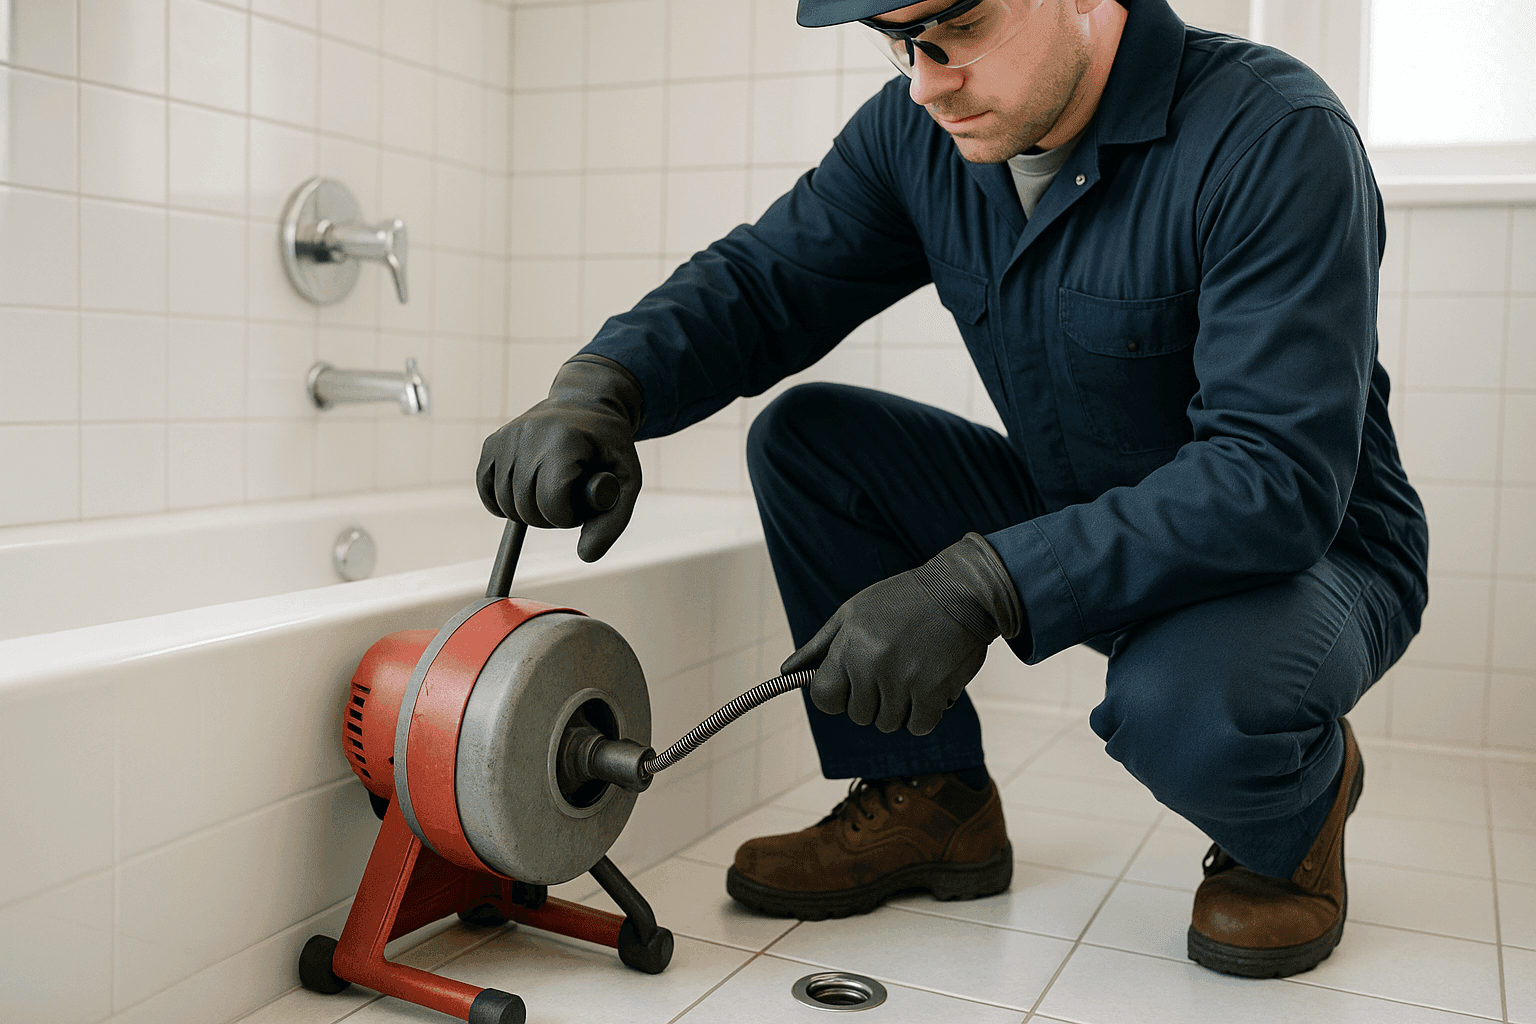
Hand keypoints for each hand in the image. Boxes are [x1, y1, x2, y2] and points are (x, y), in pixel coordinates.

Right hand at [476, 354, 643, 561]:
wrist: (585, 403)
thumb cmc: (608, 446)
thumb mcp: (627, 480)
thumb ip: (612, 521)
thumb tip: (585, 557)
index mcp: (564, 441)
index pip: (551, 502)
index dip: (568, 516)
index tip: (582, 504)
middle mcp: (529, 434)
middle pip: (526, 508)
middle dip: (550, 516)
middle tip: (570, 498)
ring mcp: (506, 437)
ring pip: (504, 504)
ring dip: (529, 511)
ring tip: (552, 490)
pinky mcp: (492, 443)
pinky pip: (486, 489)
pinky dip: (502, 502)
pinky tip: (525, 493)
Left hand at [781, 533, 1023, 735]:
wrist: (960, 590)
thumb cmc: (903, 599)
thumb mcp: (853, 612)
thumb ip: (819, 646)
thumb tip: (787, 672)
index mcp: (850, 647)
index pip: (823, 698)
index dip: (835, 696)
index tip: (849, 687)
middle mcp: (873, 666)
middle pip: (858, 715)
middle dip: (871, 700)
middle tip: (889, 671)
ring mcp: (904, 681)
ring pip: (888, 724)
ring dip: (899, 707)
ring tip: (911, 674)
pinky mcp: (934, 692)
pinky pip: (918, 726)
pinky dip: (923, 713)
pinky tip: (929, 686)